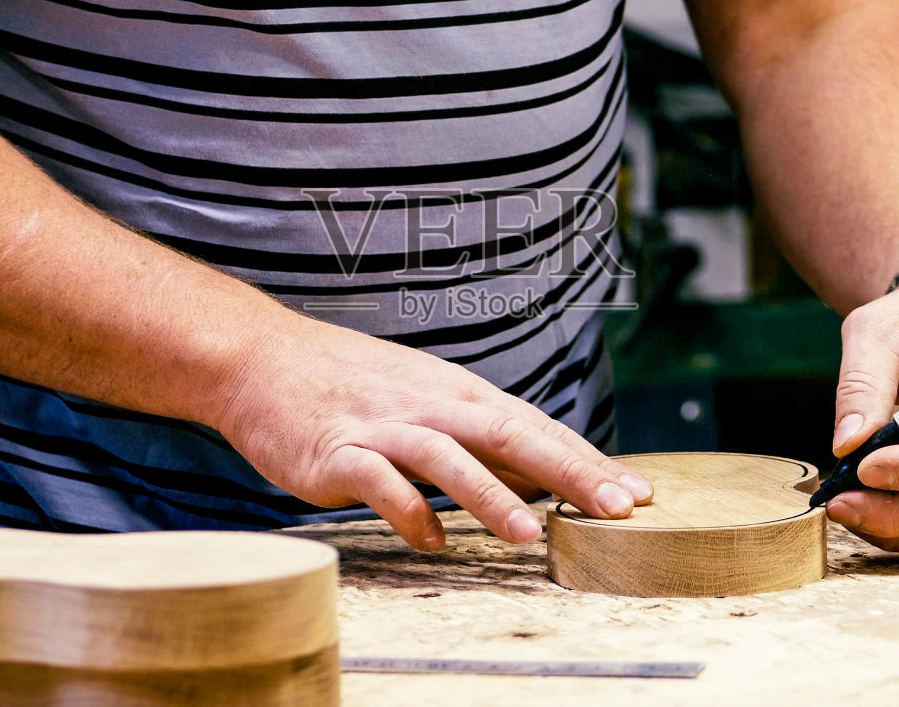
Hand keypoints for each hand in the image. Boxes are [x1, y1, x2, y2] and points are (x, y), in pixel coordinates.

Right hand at [211, 310, 653, 550]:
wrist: (262, 359)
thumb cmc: (350, 386)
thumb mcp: (425, 401)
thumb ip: (478, 438)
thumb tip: (542, 474)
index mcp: (457, 395)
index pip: (535, 427)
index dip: (587, 460)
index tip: (637, 492)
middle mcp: (430, 405)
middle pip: (511, 434)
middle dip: (568, 471)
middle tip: (617, 507)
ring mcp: (383, 426)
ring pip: (448, 457)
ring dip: (492, 495)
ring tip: (532, 533)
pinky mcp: (337, 450)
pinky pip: (377, 480)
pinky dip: (406, 509)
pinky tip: (431, 538)